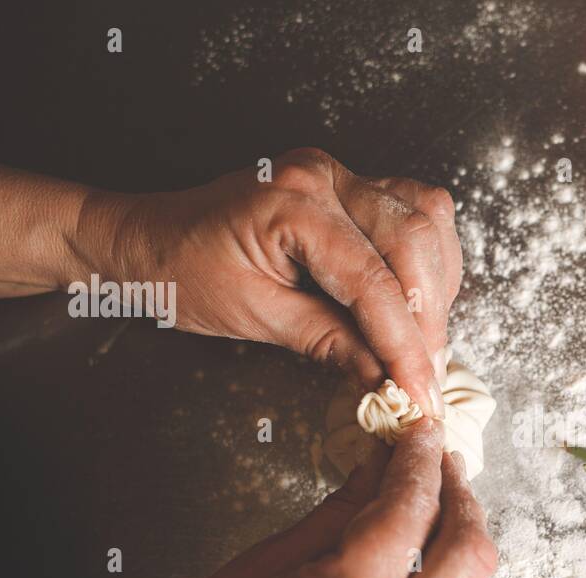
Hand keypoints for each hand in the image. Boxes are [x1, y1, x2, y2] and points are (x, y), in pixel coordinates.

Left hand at [79, 148, 461, 414]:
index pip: (373, 280)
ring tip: (427, 345)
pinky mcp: (349, 186)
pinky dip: (429, 260)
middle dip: (429, 320)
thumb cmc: (182, 272)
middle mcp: (324, 175)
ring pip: (426, 220)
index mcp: (292, 202)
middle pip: (413, 242)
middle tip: (429, 377)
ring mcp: (340, 174)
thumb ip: (327, 342)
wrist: (147, 237)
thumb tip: (385, 377)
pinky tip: (420, 302)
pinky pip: (415, 213)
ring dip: (438, 287)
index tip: (421, 393)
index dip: (405, 344)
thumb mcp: (252, 317)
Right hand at [113, 418, 496, 577]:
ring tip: (425, 501)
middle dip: (461, 498)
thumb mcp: (268, 559)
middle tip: (437, 461)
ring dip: (452, 539)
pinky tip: (411, 555)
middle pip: (468, 557)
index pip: (410, 515)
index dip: (420, 462)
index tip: (421, 431)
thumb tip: (384, 463)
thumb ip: (344, 509)